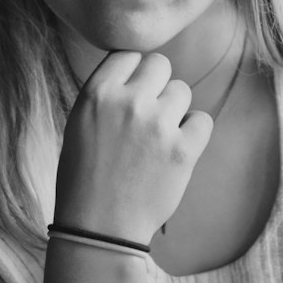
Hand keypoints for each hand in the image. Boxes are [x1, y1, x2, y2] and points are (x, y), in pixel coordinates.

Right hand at [54, 51, 212, 241]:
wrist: (98, 228)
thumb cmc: (84, 177)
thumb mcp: (79, 124)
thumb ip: (107, 94)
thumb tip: (138, 72)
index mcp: (97, 94)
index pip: (129, 54)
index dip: (133, 72)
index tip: (131, 92)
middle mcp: (129, 103)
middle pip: (160, 64)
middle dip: (156, 84)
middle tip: (148, 112)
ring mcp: (158, 125)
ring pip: (182, 90)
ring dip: (174, 109)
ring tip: (157, 137)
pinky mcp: (183, 150)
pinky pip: (203, 120)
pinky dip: (194, 132)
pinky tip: (176, 148)